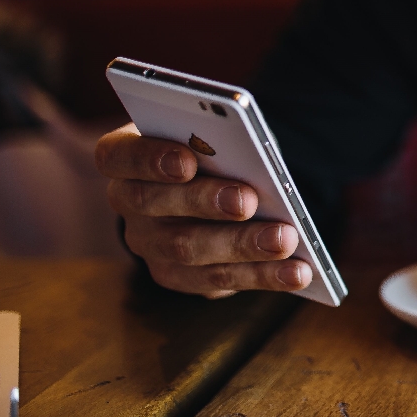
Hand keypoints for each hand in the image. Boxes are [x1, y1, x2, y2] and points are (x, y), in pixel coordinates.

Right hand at [94, 122, 310, 297]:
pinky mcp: (176, 275)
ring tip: (286, 240)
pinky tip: (298, 272)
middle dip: (206, 202)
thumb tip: (256, 161)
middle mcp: (128, 201)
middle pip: (154, 205)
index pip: (118, 156)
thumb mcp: (213, 137)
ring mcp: (148, 242)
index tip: (187, 161)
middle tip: (249, 201)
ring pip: (188, 249)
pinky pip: (216, 280)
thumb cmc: (213, 150)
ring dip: (242, 245)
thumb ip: (221, 143)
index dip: (149, 159)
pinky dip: (261, 275)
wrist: (210, 184)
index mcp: (125, 156)